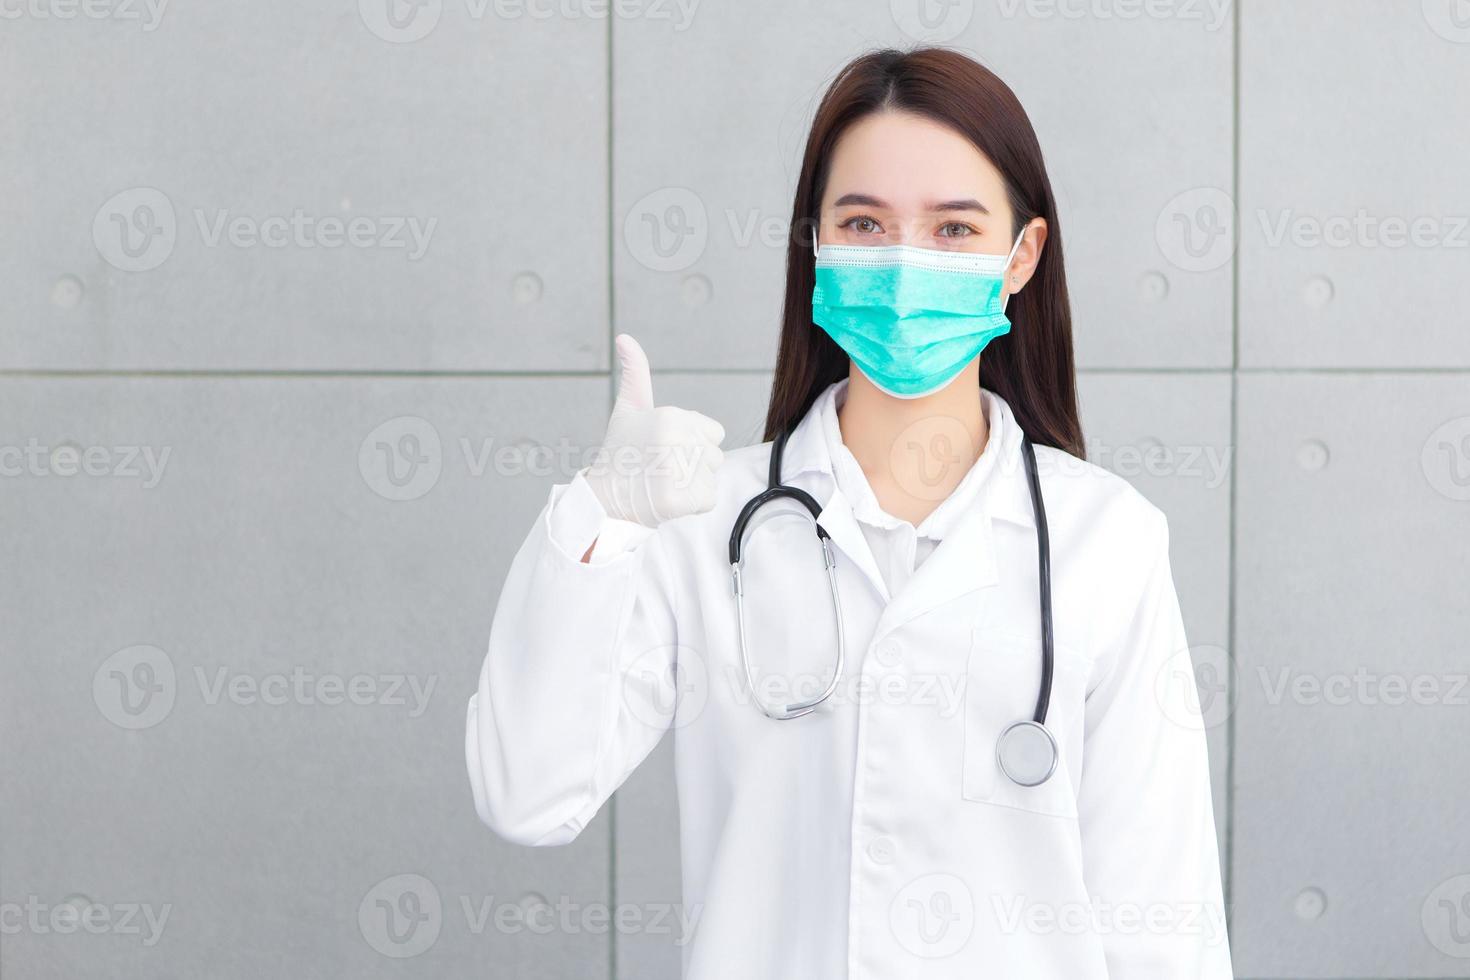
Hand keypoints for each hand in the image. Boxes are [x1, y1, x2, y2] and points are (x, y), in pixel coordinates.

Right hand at [582, 334, 725, 526]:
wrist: (603, 496)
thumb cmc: (620, 451)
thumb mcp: (629, 408)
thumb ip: (635, 372)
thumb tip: (625, 338)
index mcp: (670, 416)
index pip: (714, 432)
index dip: (693, 442)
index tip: (663, 447)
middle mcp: (676, 441)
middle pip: (714, 455)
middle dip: (693, 463)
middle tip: (659, 467)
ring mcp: (679, 472)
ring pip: (712, 476)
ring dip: (693, 483)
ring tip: (662, 482)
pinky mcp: (681, 500)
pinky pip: (708, 499)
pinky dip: (692, 504)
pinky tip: (668, 498)